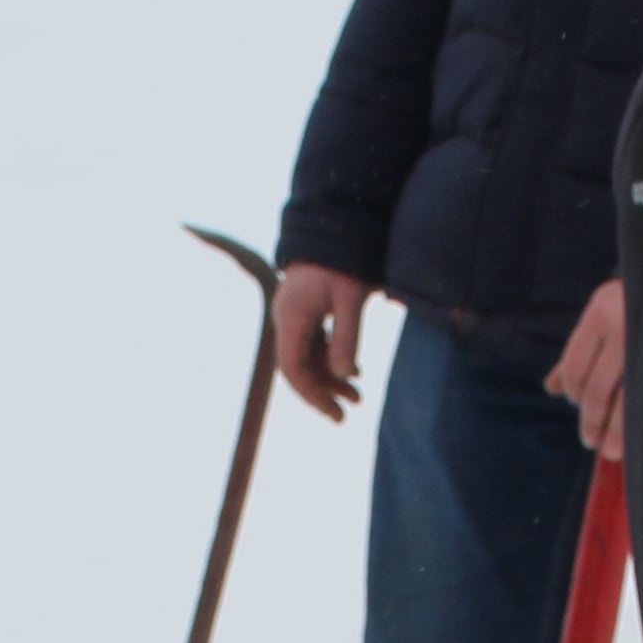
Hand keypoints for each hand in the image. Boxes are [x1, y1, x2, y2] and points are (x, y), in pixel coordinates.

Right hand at [273, 261, 370, 421]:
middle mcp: (285, 319)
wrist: (332, 227)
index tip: (335, 414)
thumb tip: (343, 376)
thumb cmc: (343, 262)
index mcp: (291, 319)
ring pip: (306, 357)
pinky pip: (312, 344)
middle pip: (298, 367)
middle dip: (321, 392)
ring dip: (328, 378)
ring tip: (357, 396)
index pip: (293, 369)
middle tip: (345, 415)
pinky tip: (352, 372)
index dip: (312, 396)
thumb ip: (346, 338)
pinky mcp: (304, 310)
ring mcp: (293, 314)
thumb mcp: (351, 300)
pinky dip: (329, 360)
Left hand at [543, 278, 626, 460]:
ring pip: (627, 399)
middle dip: (592, 419)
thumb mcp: (600, 321)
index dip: (573, 395)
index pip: (575, 367)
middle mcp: (624, 327)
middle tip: (591, 441)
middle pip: (598, 388)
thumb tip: (552, 388)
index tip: (577, 406)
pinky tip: (639, 434)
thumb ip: (577, 353)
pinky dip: (640, 417)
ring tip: (612, 450)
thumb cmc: (631, 307)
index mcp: (599, 314)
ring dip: (616, 429)